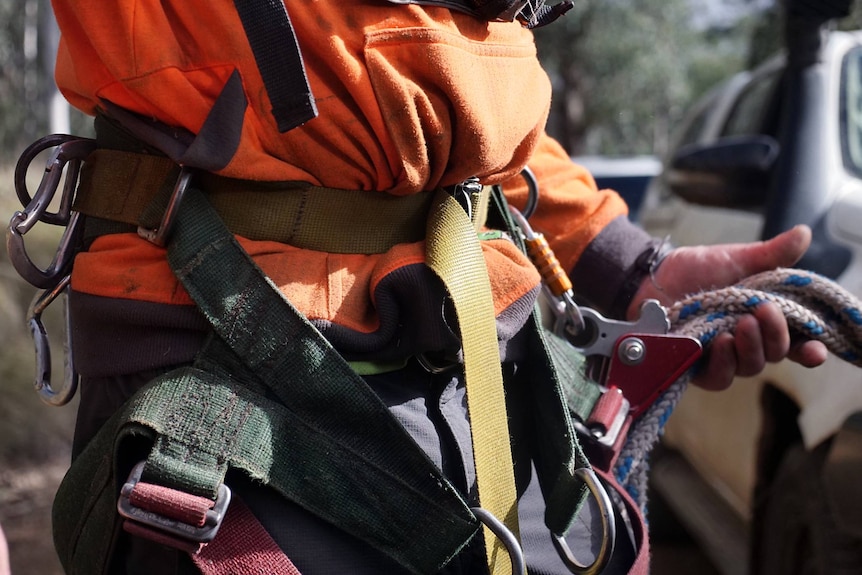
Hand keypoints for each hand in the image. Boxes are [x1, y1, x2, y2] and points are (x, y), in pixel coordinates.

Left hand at [628, 225, 827, 389]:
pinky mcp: (698, 367)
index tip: (817, 350)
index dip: (811, 349)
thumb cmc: (698, 269)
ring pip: (749, 367)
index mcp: (766, 320)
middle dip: (776, 336)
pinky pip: (718, 377)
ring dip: (750, 348)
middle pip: (776, 354)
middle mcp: (749, 343)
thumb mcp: (736, 259)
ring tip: (741, 325)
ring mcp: (724, 357)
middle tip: (764, 311)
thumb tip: (804, 233)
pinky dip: (723, 363)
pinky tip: (721, 344)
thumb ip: (770, 254)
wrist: (654, 277)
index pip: (798, 342)